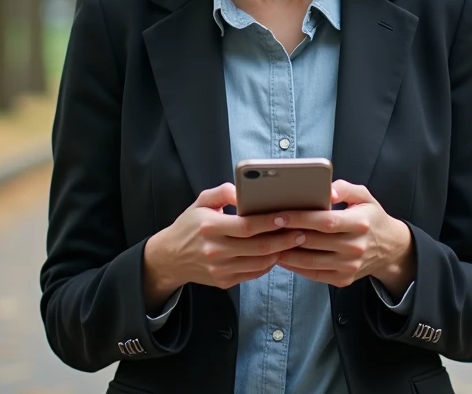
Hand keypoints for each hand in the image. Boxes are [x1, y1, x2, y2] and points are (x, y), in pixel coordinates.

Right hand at [141, 183, 306, 310]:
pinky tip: (277, 253)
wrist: (170, 257)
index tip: (287, 216)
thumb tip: (243, 190)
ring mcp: (219, 269)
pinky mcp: (223, 281)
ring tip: (294, 242)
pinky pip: (252, 274)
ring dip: (279, 253)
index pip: (246, 226)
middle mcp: (214, 250)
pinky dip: (267, 265)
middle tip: (302, 231)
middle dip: (283, 239)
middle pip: (257, 247)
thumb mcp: (201, 201)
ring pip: (258, 263)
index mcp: (209, 227)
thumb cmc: (190, 225)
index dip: (269, 222)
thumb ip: (222, 192)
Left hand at [276, 181, 415, 294]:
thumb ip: (345, 188)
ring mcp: (349, 266)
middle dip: (287, 234)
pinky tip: (282, 256)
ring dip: (286, 252)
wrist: (390, 249)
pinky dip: (295, 266)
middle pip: (314, 241)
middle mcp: (355, 246)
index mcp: (360, 223)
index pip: (325, 221)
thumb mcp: (364, 196)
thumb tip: (327, 190)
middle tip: (265, 228)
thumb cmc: (371, 217)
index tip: (279, 214)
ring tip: (268, 242)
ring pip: (310, 260)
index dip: (300, 218)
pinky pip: (314, 273)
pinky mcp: (343, 279)